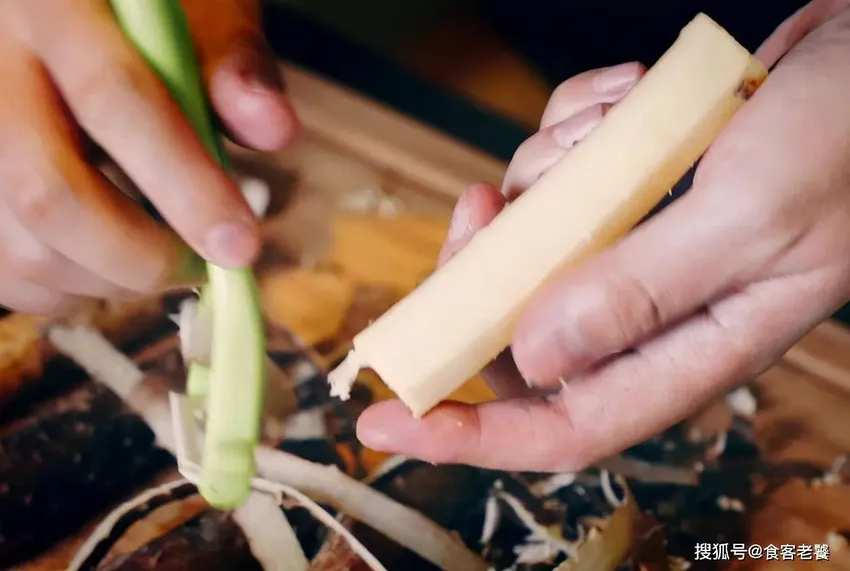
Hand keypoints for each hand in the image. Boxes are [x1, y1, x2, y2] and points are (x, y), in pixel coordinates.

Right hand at [0, 0, 297, 313]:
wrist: (89, 13)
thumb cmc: (157, 16)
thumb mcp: (201, 13)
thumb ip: (234, 65)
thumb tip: (272, 129)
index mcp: (53, 5)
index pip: (114, 101)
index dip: (185, 186)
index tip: (240, 245)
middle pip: (48, 194)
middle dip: (141, 256)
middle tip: (202, 268)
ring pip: (20, 247)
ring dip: (108, 281)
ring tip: (164, 261)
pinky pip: (5, 271)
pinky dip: (68, 290)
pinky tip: (111, 265)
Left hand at [357, 2, 849, 471]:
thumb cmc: (849, 136)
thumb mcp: (750, 214)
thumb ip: (641, 292)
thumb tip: (534, 357)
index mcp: (691, 347)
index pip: (564, 424)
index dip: (472, 434)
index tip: (388, 421)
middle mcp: (654, 308)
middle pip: (518, 323)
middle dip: (484, 266)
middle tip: (481, 206)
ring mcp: (635, 243)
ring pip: (529, 233)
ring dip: (552, 169)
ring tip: (621, 119)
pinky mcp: (628, 185)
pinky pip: (558, 164)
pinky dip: (576, 121)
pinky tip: (631, 94)